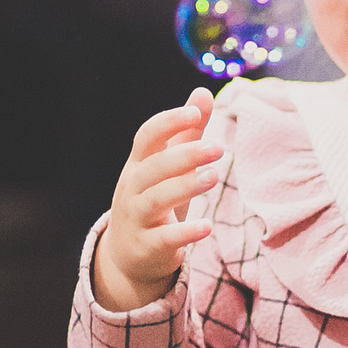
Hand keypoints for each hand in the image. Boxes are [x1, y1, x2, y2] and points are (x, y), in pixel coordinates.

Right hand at [91, 88, 222, 312]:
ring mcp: (137, 218)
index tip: (194, 113)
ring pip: (156, 199)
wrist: (129, 254)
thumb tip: (203, 93)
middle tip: (218, 148)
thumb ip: (187, 132)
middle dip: (185, 155)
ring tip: (213, 177)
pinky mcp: (148, 246)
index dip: (168, 122)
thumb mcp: (167, 167)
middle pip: (154, 168)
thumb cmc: (154, 199)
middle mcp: (132, 189)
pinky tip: (207, 226)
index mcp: (138, 164)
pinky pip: (165, 238)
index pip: (146, 137)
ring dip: (185, 187)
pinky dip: (185, 232)